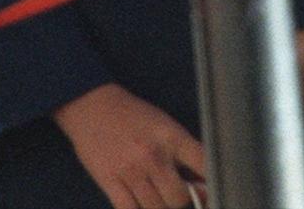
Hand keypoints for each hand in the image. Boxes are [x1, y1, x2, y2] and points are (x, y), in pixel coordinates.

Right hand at [53, 82, 205, 208]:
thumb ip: (182, 151)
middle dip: (181, 200)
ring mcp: (131, 171)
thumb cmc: (132, 114)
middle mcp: (153, 155)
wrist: (91, 105)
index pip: (204, 164)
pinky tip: (140, 203)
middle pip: (179, 198)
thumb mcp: (163, 124)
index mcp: (171, 136)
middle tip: (176, 192)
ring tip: (157, 195)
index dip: (211, 184)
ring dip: (159, 207)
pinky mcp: (110, 182)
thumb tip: (201, 182)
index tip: (209, 191)